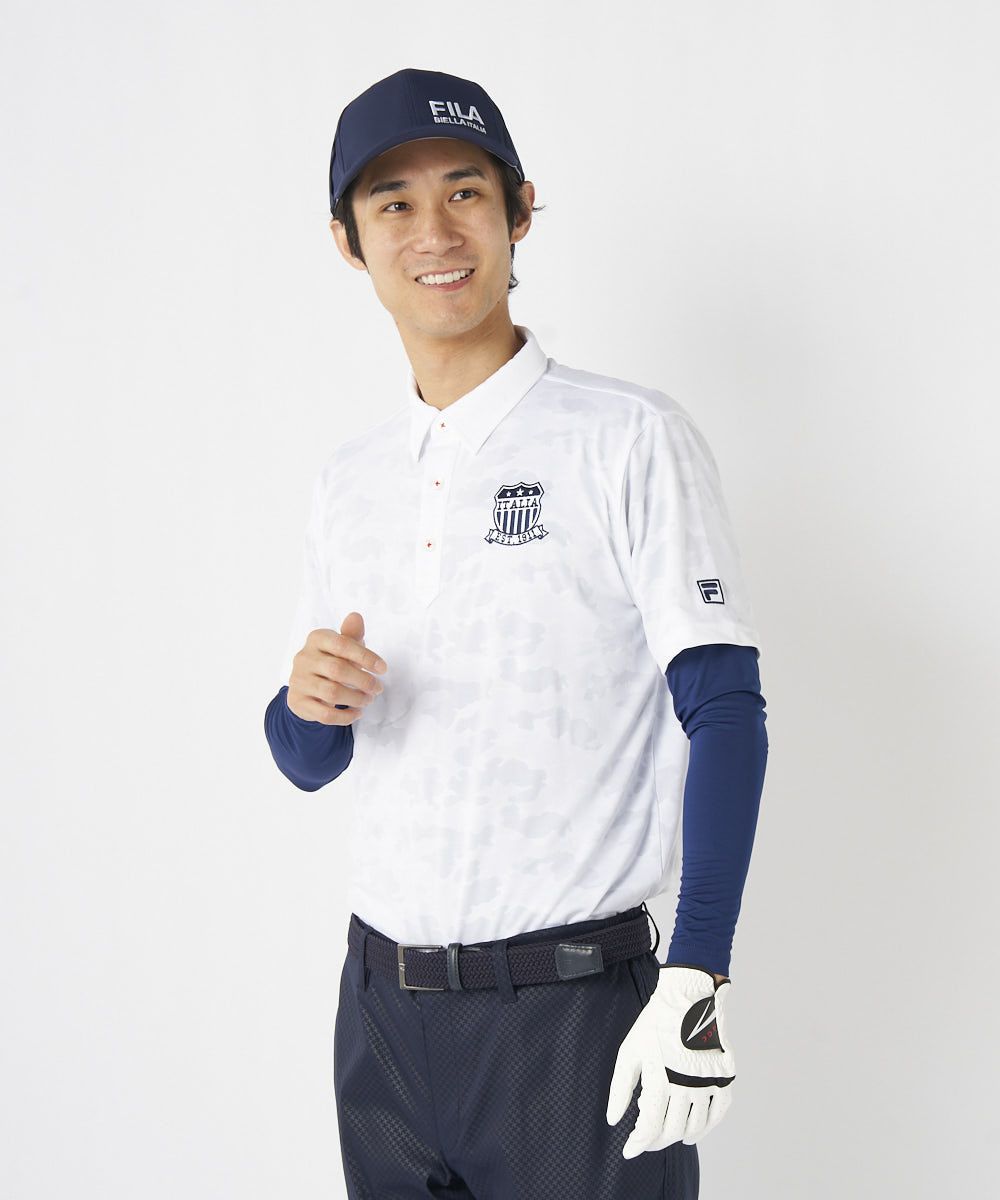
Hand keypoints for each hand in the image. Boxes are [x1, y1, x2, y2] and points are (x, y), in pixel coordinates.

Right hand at [286, 612, 387, 724]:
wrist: (304, 686)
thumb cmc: (330, 661)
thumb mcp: (341, 646)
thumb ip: (351, 634)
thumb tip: (356, 616)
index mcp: (316, 639)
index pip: (342, 644)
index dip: (365, 656)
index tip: (383, 669)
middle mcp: (303, 658)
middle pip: (338, 670)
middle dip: (363, 681)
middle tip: (378, 688)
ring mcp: (298, 681)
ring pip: (331, 693)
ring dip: (356, 698)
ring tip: (368, 700)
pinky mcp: (298, 702)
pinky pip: (324, 714)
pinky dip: (345, 716)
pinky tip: (356, 713)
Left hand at [607, 964, 734, 1155]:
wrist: (688, 996)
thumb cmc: (654, 1023)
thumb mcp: (630, 1052)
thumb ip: (620, 1089)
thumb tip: (614, 1121)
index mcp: (662, 1077)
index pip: (650, 1126)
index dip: (638, 1143)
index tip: (628, 1151)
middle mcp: (688, 1084)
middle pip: (673, 1130)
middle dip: (656, 1140)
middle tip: (645, 1140)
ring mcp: (710, 1081)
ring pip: (695, 1125)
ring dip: (679, 1135)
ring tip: (666, 1133)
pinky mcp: (724, 1076)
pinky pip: (718, 1113)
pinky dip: (706, 1127)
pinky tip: (693, 1131)